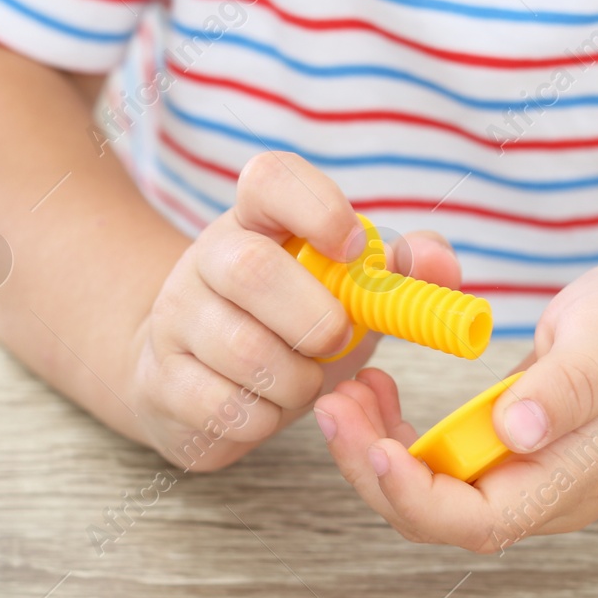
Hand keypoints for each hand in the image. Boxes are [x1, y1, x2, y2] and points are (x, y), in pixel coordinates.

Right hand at [128, 152, 469, 471]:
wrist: (197, 377)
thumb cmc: (288, 327)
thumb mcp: (348, 295)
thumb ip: (402, 274)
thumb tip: (438, 263)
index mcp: (256, 221)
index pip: (270, 178)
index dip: (316, 207)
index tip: (352, 250)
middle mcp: (206, 259)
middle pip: (250, 269)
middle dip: (313, 318)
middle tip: (335, 342)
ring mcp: (175, 319)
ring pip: (242, 350)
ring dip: (295, 381)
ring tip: (301, 381)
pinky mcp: (160, 380)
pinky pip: (224, 407)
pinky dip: (262, 419)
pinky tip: (263, 409)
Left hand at [314, 261, 597, 549]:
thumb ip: (568, 385)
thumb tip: (517, 430)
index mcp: (571, 482)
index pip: (481, 521)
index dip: (420, 495)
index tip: (376, 449)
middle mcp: (538, 499)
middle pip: (437, 517)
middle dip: (374, 469)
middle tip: (333, 408)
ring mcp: (515, 485)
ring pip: (423, 496)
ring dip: (373, 451)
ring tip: (344, 395)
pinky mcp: (495, 463)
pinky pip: (430, 468)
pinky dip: (392, 436)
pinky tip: (374, 393)